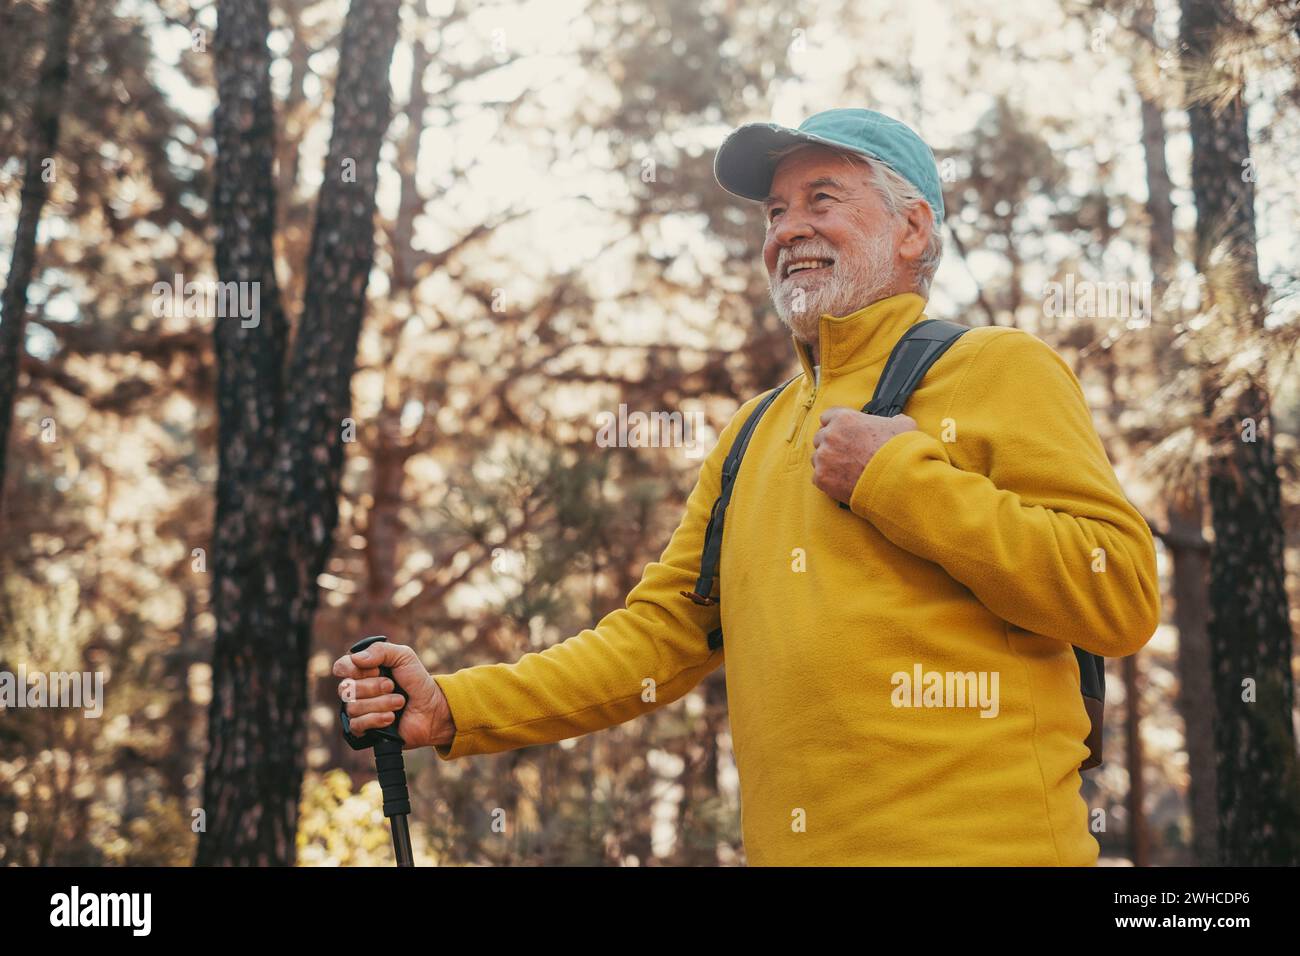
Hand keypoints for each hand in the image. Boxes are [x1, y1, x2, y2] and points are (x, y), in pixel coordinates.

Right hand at [333, 640, 455, 749]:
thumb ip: (381, 650)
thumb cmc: (417, 681)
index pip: (341, 667)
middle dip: (373, 686)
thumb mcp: (404, 656)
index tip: (377, 669)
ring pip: (353, 707)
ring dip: (381, 703)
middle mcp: (357, 691)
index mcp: (363, 671)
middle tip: (392, 686)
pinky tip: (391, 718)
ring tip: (399, 702)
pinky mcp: (365, 730)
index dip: (355, 669)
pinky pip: (356, 725)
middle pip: (346, 688)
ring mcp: (360, 711)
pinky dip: (376, 719)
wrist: (432, 709)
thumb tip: (355, 658)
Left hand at [811, 406, 917, 504]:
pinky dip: (828, 480)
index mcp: (845, 418)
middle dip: (831, 445)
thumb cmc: (901, 452)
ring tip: (845, 471)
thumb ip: (894, 420)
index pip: (828, 417)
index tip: (843, 433)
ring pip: (817, 458)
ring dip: (828, 463)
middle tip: (846, 455)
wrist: (898, 481)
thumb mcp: (903, 425)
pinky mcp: (822, 478)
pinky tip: (843, 482)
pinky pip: (818, 477)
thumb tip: (897, 420)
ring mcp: (824, 457)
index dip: (836, 425)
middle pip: (820, 437)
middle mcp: (830, 435)